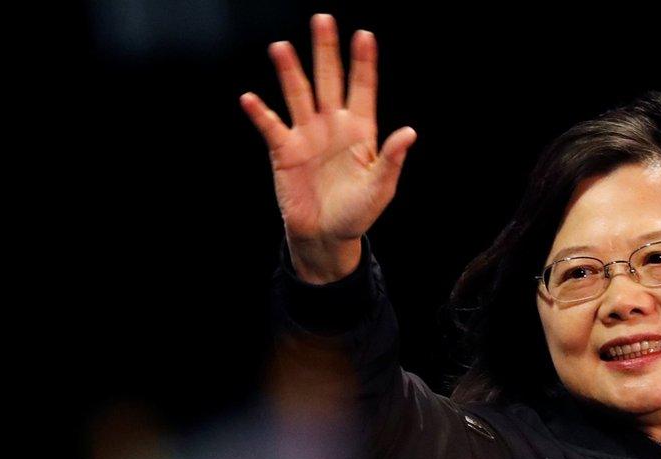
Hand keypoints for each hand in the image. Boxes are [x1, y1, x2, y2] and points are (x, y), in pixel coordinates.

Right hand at [240, 14, 415, 277]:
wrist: (326, 236)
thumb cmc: (357, 212)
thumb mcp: (380, 188)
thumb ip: (391, 159)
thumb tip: (409, 132)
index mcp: (360, 130)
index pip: (362, 88)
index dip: (363, 63)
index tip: (364, 36)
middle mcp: (332, 125)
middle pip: (328, 80)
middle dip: (326, 51)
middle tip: (322, 20)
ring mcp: (307, 135)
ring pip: (298, 95)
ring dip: (289, 72)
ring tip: (281, 47)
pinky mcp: (284, 151)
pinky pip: (271, 127)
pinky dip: (261, 114)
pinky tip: (250, 99)